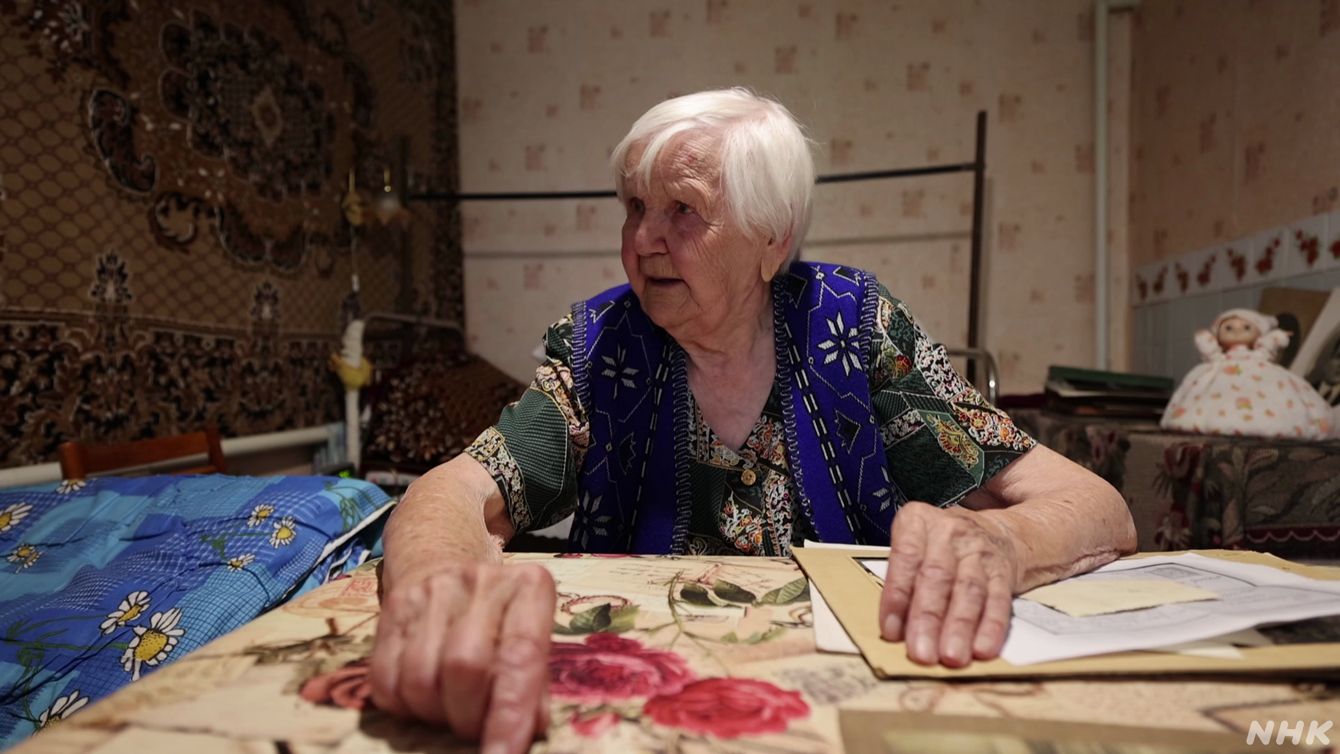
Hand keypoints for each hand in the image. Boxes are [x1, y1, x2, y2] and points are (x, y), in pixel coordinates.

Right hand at [369, 562, 556, 752]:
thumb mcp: (528, 637)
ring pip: (421, 678)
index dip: (510, 716)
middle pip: (464, 668)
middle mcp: (481, 582)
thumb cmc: (498, 615)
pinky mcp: (393, 606)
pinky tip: (420, 698)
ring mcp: (433, 591)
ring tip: (448, 709)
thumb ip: (532, 681)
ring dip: (433, 714)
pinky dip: (402, 705)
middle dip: (467, 717)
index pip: (520, 658)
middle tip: (474, 727)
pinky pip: (385, 678)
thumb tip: (530, 730)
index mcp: (528, 588)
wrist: (444, 561)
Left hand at [878, 502, 1018, 667]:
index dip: (897, 596)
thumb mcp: (913, 548)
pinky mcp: (1003, 572)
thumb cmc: (938, 548)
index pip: (905, 558)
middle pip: (937, 577)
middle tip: (921, 652)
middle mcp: (949, 532)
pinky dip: (991, 627)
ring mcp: (979, 551)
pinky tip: (983, 650)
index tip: (891, 631)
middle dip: (928, 618)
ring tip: (951, 657)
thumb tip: (896, 630)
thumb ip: (901, 583)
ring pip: (968, 591)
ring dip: (959, 627)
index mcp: (917, 521)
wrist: (991, 533)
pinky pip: (998, 600)